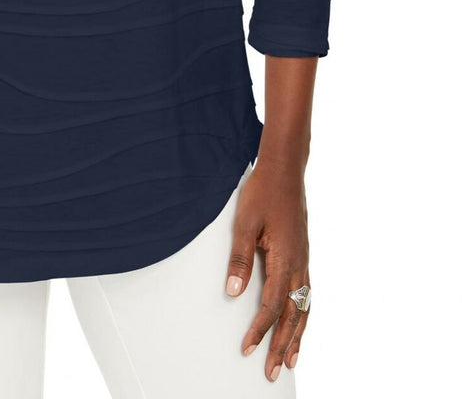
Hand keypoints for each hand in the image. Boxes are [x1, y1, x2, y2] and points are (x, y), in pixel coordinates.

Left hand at [224, 160, 309, 380]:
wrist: (284, 169)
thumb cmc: (262, 192)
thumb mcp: (244, 222)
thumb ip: (239, 257)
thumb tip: (234, 291)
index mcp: (284, 258)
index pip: (271, 305)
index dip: (260, 330)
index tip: (248, 349)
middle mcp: (298, 264)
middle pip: (292, 315)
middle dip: (282, 345)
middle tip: (274, 372)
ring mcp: (303, 259)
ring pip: (304, 307)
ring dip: (298, 335)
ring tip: (292, 359)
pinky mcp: (303, 254)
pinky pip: (307, 293)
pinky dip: (304, 314)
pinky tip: (299, 322)